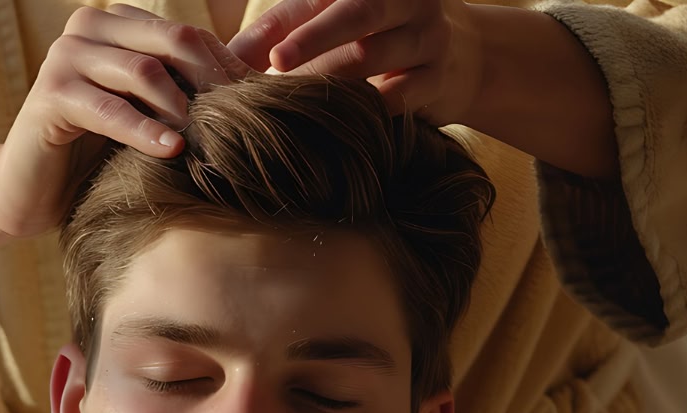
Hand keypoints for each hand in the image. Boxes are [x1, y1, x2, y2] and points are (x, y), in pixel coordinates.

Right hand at [0, 4, 249, 239]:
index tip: (259, 108)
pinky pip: (109, 108)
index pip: (190, 35)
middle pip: (174, 41)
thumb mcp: (155, 113)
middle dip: (213, 84)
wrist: (33, 191)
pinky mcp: (50, 95)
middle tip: (240, 125)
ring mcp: (66, 56)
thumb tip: (271, 55)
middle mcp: (90, 27)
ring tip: (205, 144)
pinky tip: (171, 152)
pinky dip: (144, 131)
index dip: (227, 70)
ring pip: (145, 70)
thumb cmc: (99, 153)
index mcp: (118, 22)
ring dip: (182, 109)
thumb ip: (199, 84)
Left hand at [229, 0, 480, 125]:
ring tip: (297, 106)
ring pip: (375, 57)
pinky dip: (368, 111)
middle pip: (357, 12)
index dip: (283, 24)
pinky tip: (342, 127)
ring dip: (333, 83)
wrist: (464, 56)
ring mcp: (427, 35)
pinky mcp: (440, 77)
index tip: (255, 55)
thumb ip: (287, 28)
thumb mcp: (339, 17)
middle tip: (278, 64)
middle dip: (313, 38)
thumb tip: (222, 55)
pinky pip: (401, 97)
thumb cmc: (380, 33)